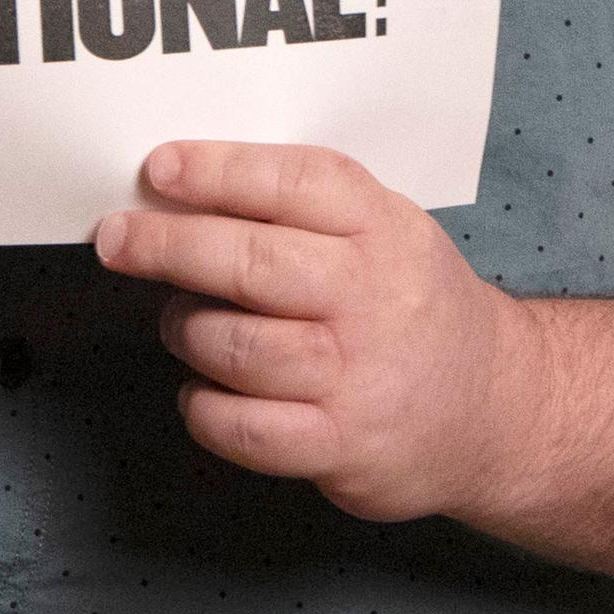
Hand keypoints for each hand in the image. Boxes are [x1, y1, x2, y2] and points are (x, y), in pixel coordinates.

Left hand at [95, 141, 536, 523]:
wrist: (495, 407)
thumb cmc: (414, 309)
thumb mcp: (388, 234)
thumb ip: (307, 212)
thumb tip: (185, 192)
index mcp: (385, 230)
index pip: (297, 184)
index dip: (221, 171)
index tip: (160, 167)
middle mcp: (374, 299)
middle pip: (253, 264)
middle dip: (170, 245)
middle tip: (118, 239)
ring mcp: (357, 376)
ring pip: (236, 347)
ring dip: (187, 331)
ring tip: (183, 323)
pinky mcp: (340, 445)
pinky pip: (242, 426)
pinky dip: (204, 406)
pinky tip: (205, 391)